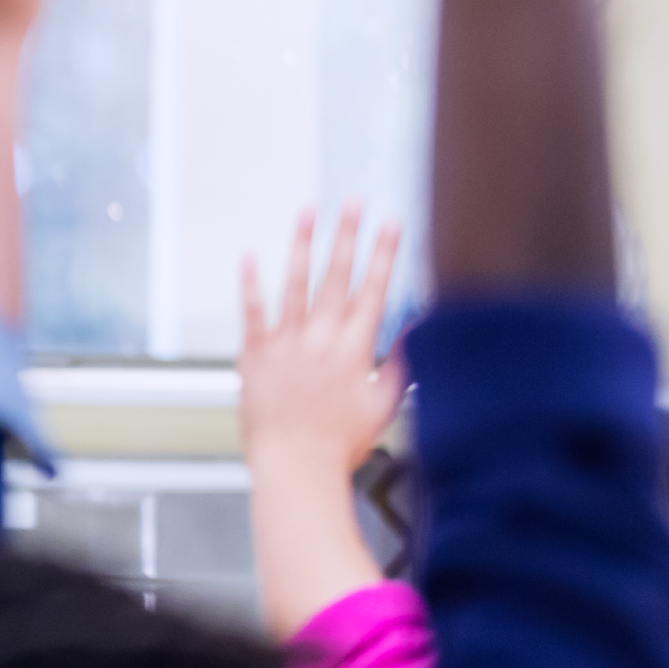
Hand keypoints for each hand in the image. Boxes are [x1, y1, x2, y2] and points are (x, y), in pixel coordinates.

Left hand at [239, 206, 403, 637]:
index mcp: (355, 348)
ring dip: (303, 244)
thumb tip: (419, 331)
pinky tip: (250, 255)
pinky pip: (251, 312)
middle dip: (348, 235)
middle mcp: (321, 338)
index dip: (385, 254)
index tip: (393, 223)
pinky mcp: (255, 354)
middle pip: (337, 276)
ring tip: (310, 211)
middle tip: (354, 201)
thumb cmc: (343, 444)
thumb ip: (402, 364)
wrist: (296, 466)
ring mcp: (285, 342)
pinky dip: (250, 284)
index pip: (375, 290)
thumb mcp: (385, 405)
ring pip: (295, 283)